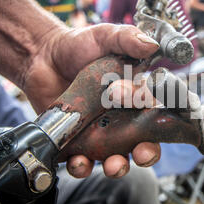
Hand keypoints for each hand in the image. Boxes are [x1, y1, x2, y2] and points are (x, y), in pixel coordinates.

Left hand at [22, 23, 161, 178]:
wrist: (42, 57)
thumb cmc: (78, 46)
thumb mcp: (105, 37)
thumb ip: (127, 38)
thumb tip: (151, 44)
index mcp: (134, 98)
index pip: (155, 116)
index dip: (162, 126)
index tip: (159, 128)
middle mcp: (121, 119)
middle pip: (142, 145)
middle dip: (146, 154)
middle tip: (141, 153)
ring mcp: (98, 133)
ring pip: (115, 159)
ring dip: (117, 167)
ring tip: (112, 165)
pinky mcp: (76, 142)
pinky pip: (82, 162)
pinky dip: (82, 167)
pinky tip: (79, 161)